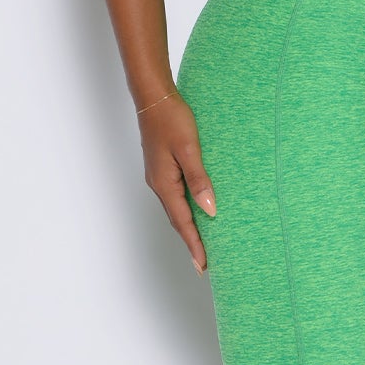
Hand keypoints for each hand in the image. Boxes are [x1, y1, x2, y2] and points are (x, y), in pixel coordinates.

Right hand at [137, 92, 216, 272]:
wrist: (154, 97)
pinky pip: (175, 196)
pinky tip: (195, 210)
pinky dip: (186, 210)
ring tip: (202, 244)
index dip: (194, 245)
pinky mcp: (163, 167)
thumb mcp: (190, 149)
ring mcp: (159, 176)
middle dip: (191, 243)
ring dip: (188, 228)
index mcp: (165, 183)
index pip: (183, 222)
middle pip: (178, 220)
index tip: (203, 266)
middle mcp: (159, 184)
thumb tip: (210, 210)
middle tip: (204, 264)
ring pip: (176, 209)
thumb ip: (199, 180)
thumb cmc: (172, 119)